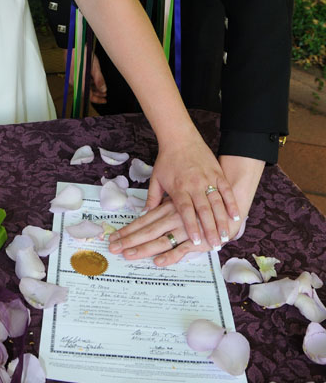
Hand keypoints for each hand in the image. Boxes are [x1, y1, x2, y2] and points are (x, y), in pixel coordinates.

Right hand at [64, 49, 106, 103]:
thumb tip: (103, 90)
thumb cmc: (83, 55)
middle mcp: (74, 83)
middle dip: (96, 94)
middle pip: (86, 93)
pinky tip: (94, 80)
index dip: (98, 99)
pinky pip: (81, 82)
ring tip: (101, 87)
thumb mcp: (95, 68)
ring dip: (93, 88)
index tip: (104, 100)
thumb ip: (99, 80)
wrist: (73, 45)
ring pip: (83, 87)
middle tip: (105, 94)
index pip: (89, 96)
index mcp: (80, 83)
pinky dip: (88, 83)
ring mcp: (73, 78)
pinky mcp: (72, 74)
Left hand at [108, 155, 264, 266]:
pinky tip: (236, 216)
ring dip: (223, 220)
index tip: (196, 241)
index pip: (185, 211)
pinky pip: (226, 190)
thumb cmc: (167, 160)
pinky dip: (231, 203)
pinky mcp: (216, 173)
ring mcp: (207, 178)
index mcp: (178, 188)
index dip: (191, 226)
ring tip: (227, 236)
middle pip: (203, 210)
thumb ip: (153, 199)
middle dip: (210, 229)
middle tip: (215, 245)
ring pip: (217, 202)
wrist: (179, 138)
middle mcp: (194, 185)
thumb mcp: (156, 179)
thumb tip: (145, 215)